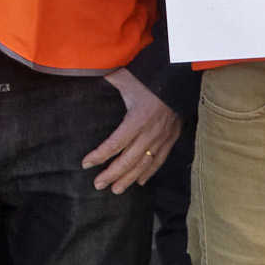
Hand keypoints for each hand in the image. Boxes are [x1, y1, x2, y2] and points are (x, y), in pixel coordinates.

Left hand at [85, 69, 181, 193]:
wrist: (179, 75)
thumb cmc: (148, 76)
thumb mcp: (125, 77)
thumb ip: (105, 80)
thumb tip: (85, 73)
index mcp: (137, 118)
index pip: (115, 143)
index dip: (99, 156)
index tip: (85, 164)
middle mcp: (150, 131)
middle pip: (129, 160)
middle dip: (112, 174)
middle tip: (98, 185)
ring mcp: (163, 136)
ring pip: (145, 164)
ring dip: (129, 178)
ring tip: (115, 190)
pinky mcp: (172, 137)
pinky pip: (160, 159)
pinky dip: (149, 172)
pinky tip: (140, 182)